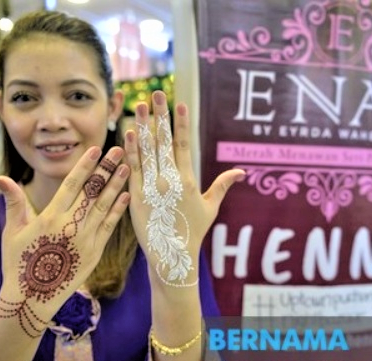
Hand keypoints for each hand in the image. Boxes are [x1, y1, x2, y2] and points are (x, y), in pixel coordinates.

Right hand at [0, 146, 129, 334]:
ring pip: (105, 207)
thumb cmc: (18, 263)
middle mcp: (71, 226)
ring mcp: (85, 240)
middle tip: (120, 150)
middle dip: (107, 169)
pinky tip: (126, 196)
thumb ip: (14, 202)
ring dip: (117, 185)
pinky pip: (109, 227)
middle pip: (93, 191)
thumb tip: (1, 177)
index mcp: (50, 217)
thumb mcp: (12, 232)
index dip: (86, 165)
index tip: (96, 149)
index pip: (72, 184)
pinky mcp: (95, 253)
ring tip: (127, 168)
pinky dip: (118, 211)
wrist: (32, 300)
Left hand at [125, 91, 243, 287]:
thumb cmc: (193, 231)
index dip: (180, 122)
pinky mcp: (136, 196)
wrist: (172, 255)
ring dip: (143, 126)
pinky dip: (131, 150)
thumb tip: (242, 172)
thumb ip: (222, 186)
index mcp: (188, 181)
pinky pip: (133, 168)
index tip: (179, 102)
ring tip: (140, 105)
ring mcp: (151, 187)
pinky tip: (130, 131)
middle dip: (160, 116)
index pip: (183, 145)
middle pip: (163, 142)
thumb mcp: (210, 207)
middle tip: (156, 93)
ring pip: (146, 151)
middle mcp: (169, 181)